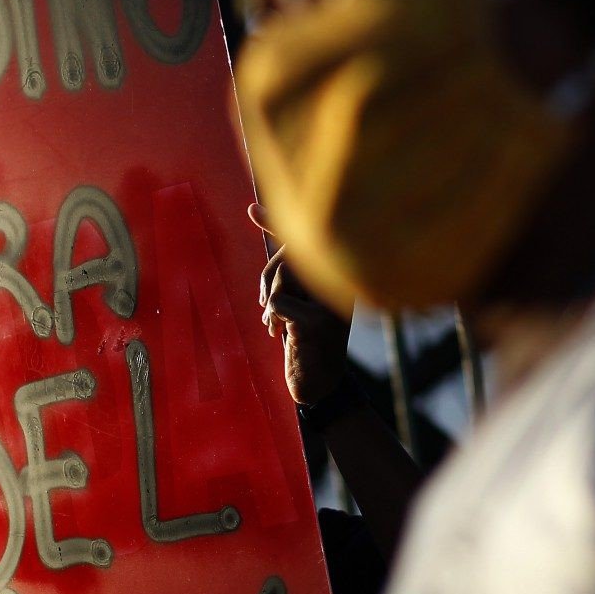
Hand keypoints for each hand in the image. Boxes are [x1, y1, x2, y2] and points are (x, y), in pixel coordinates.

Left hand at [251, 205, 351, 405]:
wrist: (318, 385)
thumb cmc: (304, 339)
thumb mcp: (294, 298)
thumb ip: (282, 268)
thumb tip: (255, 216)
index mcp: (340, 275)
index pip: (307, 240)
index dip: (276, 223)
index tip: (250, 208)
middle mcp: (344, 283)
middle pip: (291, 254)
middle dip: (268, 277)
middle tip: (264, 306)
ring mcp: (335, 302)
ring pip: (284, 276)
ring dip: (270, 300)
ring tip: (274, 323)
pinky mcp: (320, 322)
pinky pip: (278, 302)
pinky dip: (273, 317)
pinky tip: (280, 335)